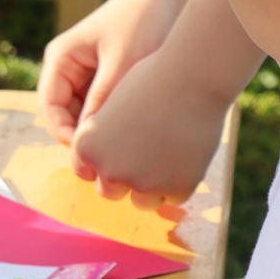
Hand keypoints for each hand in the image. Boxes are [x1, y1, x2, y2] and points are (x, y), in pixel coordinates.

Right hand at [37, 0, 176, 144]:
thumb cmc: (141, 20)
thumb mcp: (122, 62)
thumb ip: (103, 99)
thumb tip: (88, 140)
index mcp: (61, 59)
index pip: (50, 106)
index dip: (63, 132)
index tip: (87, 151)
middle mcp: (68, 70)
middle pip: (63, 116)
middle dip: (81, 137)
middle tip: (107, 157)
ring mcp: (86, 77)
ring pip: (83, 117)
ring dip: (98, 132)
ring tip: (121, 147)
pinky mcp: (106, 83)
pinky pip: (102, 111)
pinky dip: (112, 124)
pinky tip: (131, 134)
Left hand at [70, 48, 226, 211]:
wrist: (193, 77)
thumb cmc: (153, 82)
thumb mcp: (113, 108)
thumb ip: (105, 141)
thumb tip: (107, 169)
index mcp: (86, 148)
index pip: (86, 171)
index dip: (104, 160)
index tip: (121, 146)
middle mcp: (110, 171)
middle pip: (110, 190)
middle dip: (126, 177)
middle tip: (146, 152)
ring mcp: (144, 184)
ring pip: (142, 201)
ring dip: (152, 185)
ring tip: (167, 153)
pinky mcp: (177, 189)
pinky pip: (173, 197)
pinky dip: (179, 181)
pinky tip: (186, 153)